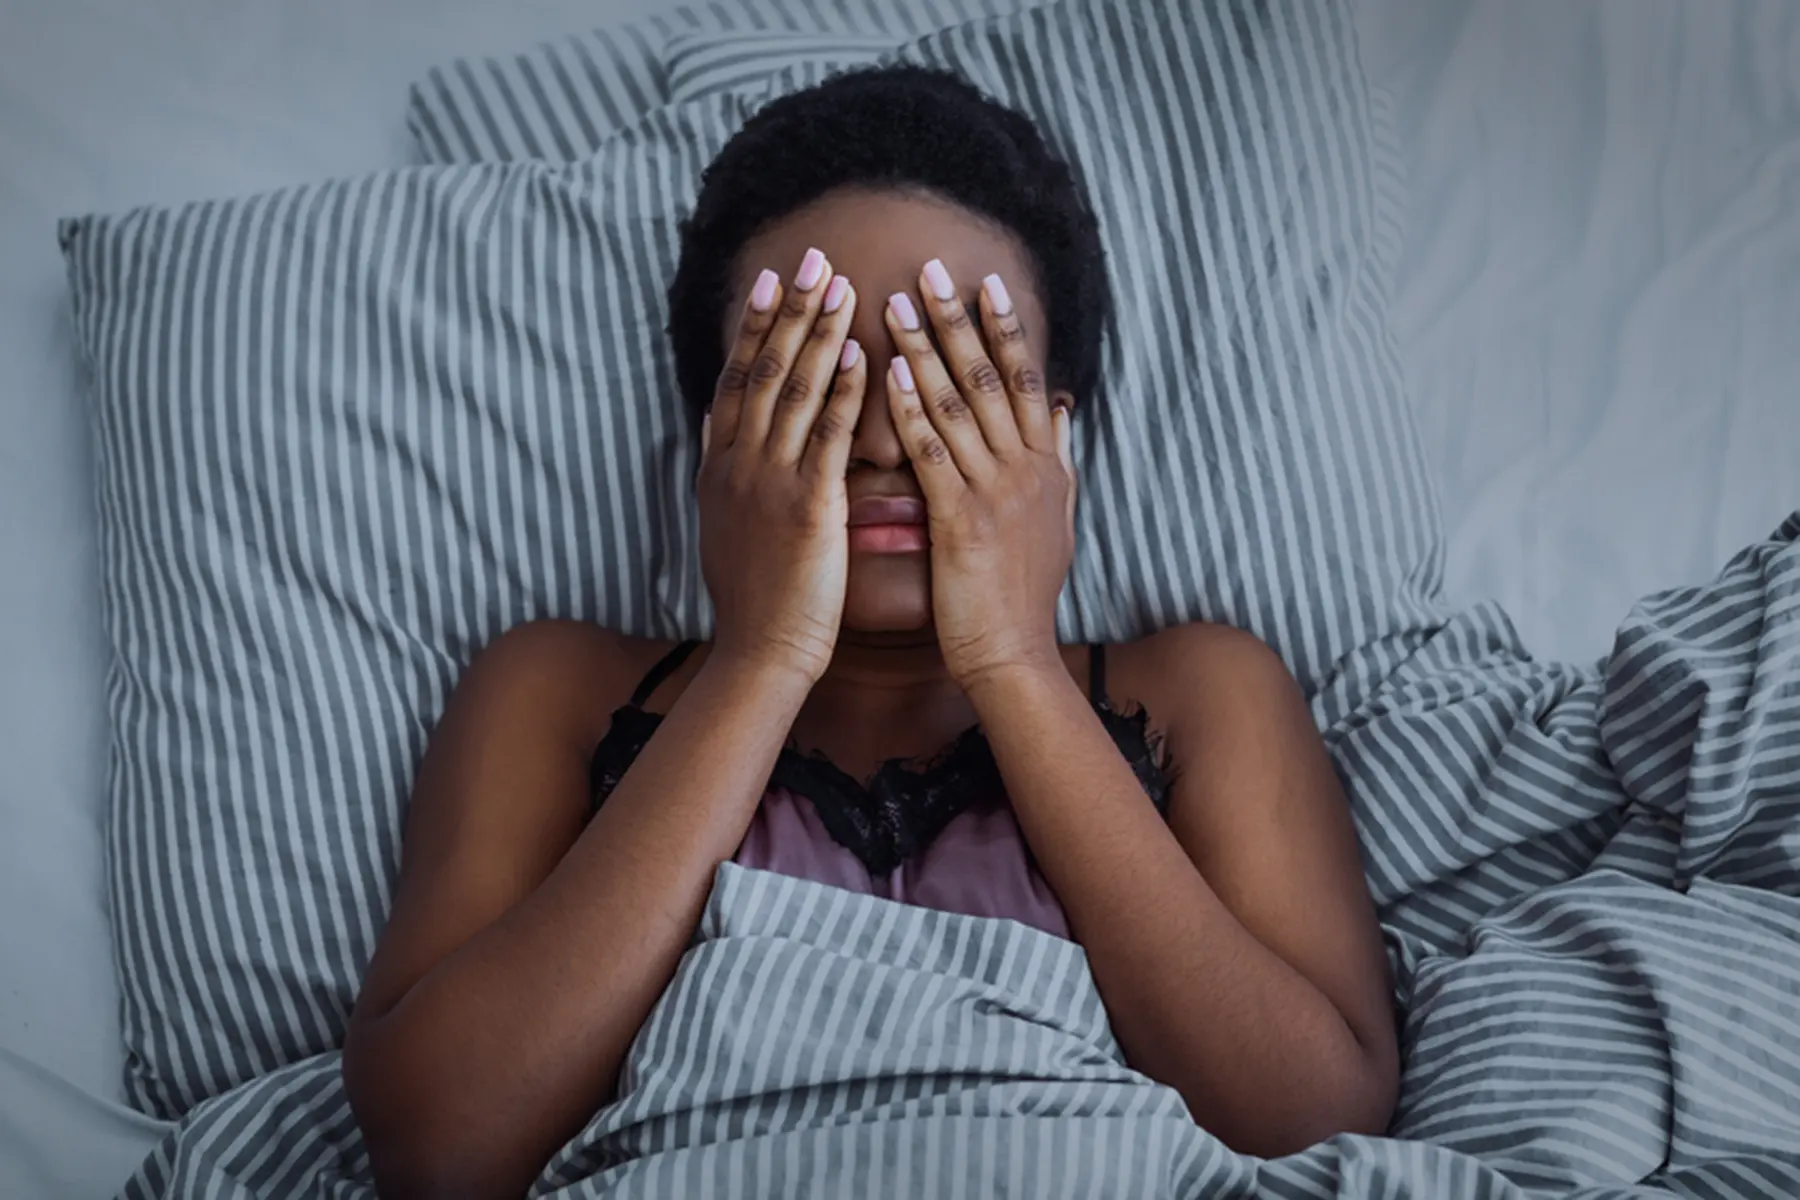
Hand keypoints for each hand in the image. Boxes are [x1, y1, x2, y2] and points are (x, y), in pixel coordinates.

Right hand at [700, 248, 865, 683]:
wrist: (759, 653)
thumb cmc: (754, 596)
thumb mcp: (722, 521)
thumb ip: (720, 467)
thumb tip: (712, 420)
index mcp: (721, 467)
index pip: (737, 378)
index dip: (756, 325)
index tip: (774, 280)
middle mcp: (739, 465)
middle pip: (764, 370)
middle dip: (791, 310)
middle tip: (814, 257)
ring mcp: (770, 483)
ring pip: (794, 391)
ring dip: (820, 334)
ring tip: (843, 286)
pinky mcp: (807, 507)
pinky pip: (828, 437)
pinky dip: (844, 393)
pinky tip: (863, 356)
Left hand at [882, 260, 1076, 687]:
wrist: (1013, 655)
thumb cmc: (1023, 595)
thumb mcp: (1056, 522)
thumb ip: (1060, 461)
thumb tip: (1066, 411)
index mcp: (1047, 467)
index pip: (1029, 381)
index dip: (1007, 329)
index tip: (986, 283)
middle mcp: (1028, 470)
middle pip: (994, 378)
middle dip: (960, 320)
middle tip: (931, 269)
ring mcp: (997, 493)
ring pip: (960, 404)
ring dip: (926, 350)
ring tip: (894, 304)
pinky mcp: (961, 520)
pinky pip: (934, 453)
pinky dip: (911, 410)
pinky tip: (887, 375)